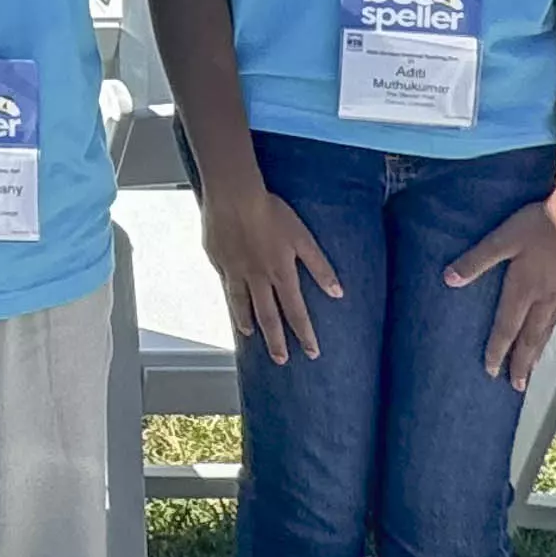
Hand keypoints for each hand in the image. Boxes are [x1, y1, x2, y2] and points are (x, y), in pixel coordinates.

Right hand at [201, 177, 342, 364]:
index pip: (296, 312)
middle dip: (276, 340)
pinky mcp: (218, 261)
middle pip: (268, 316)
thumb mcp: (302, 237)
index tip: (311, 353)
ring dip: (248, 323)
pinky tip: (231, 303)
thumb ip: (320, 266)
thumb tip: (337, 292)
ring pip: (242, 305)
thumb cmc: (271, 212)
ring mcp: (235, 272)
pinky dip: (230, 299)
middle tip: (281, 360)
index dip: (305, 334)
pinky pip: (225, 285)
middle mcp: (257, 279)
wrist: (233, 196)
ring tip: (250, 335)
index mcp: (281, 273)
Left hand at [443, 180, 555, 381]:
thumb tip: (449, 279)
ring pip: (550, 328)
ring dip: (539, 350)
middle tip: (517, 386)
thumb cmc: (545, 224)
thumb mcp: (504, 238)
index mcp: (525, 288)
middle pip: (532, 337)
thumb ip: (477, 259)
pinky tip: (554, 324)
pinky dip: (555, 327)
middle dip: (522, 363)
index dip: (497, 350)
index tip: (491, 371)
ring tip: (535, 365)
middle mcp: (546, 296)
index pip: (507, 327)